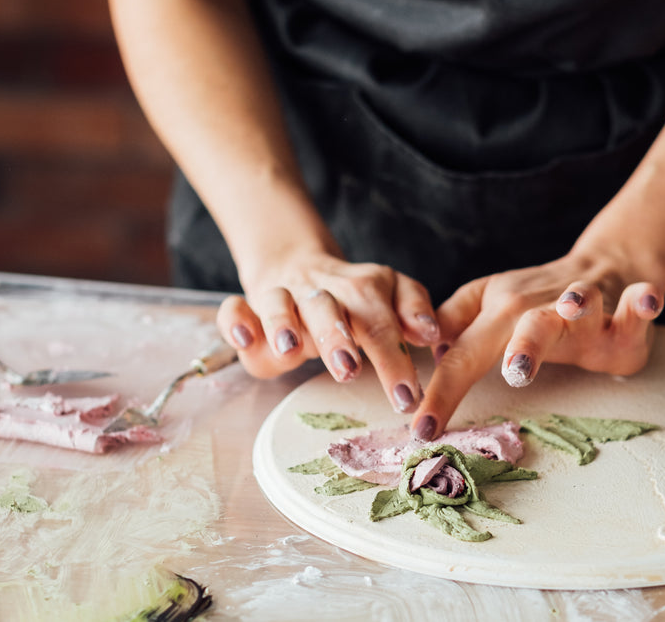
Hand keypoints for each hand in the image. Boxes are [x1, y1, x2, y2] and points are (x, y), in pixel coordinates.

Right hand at [216, 252, 441, 412]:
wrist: (297, 265)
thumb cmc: (352, 300)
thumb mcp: (390, 296)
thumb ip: (412, 310)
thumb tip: (430, 333)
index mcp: (363, 289)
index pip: (381, 321)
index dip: (393, 358)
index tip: (406, 397)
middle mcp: (321, 290)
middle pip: (327, 307)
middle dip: (336, 337)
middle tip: (348, 370)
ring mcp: (281, 295)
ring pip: (279, 302)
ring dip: (284, 323)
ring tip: (290, 349)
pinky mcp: (248, 306)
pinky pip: (234, 309)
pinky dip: (235, 321)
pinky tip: (243, 339)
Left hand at [410, 254, 662, 439]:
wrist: (602, 266)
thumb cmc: (534, 299)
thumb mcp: (484, 304)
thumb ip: (453, 325)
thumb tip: (423, 350)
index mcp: (500, 314)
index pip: (465, 356)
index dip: (442, 393)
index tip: (423, 432)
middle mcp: (542, 309)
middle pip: (527, 325)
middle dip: (523, 346)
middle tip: (515, 373)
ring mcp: (587, 309)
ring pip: (582, 303)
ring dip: (578, 304)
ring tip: (573, 308)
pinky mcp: (627, 314)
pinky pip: (637, 303)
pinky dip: (642, 301)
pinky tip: (646, 301)